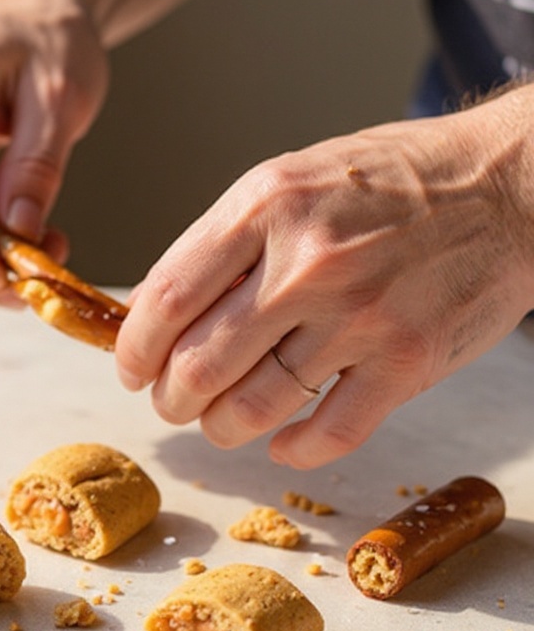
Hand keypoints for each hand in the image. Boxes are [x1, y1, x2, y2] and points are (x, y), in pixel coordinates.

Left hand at [116, 94, 533, 467]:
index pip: (165, 299)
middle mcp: (308, 263)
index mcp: (266, 206)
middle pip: (198, 365)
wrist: (510, 184)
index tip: (133, 370)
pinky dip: (291, 449)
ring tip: (220, 420)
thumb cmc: (390, 183)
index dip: (134, 349)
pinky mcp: (406, 362)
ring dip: (220, 428)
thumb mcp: (291, 181)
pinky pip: (325, 434)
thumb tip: (157, 314)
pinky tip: (282, 442)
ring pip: (251, 408)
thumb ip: (226, 245)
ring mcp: (361, 316)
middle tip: (173, 402)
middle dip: (170, 400)